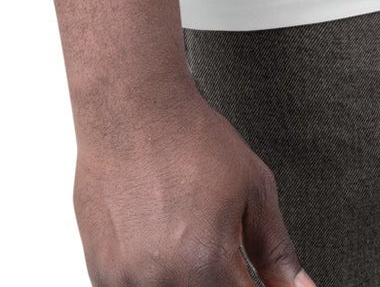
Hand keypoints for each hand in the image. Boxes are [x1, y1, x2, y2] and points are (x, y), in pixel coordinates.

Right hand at [72, 88, 316, 285]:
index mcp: (208, 264)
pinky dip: (157, 279)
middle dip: (224, 282)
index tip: (257, 275)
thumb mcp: (254, 190)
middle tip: (227, 252)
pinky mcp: (101, 273)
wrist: (133, 111)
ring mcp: (126, 281)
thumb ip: (277, 252)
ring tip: (191, 236)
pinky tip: (161, 245)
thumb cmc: (194, 142)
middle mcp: (164, 281)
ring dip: (190, 281)